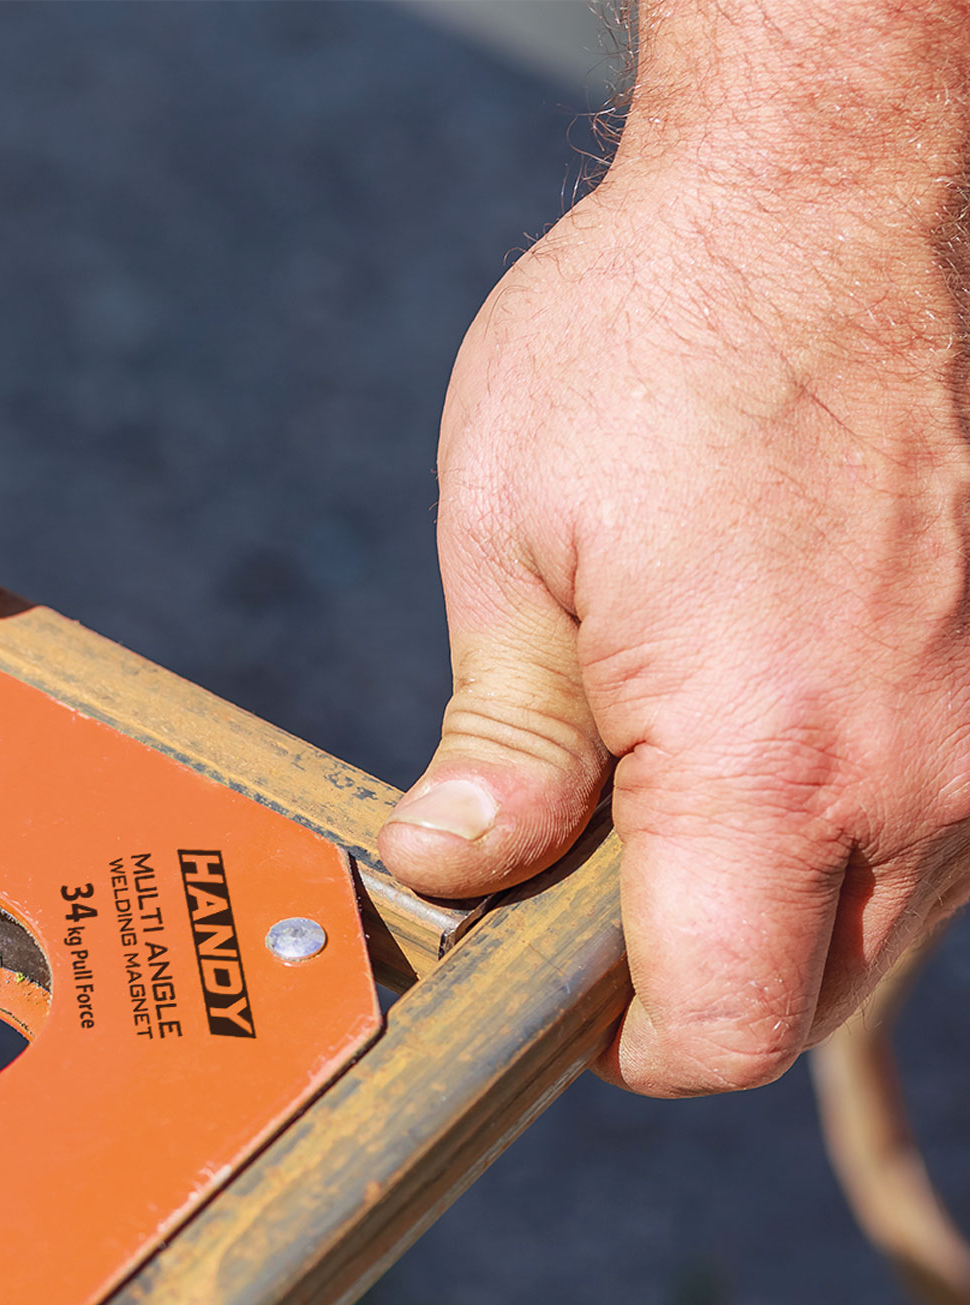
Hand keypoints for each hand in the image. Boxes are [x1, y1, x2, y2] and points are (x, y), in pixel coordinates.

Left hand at [378, 4, 969, 1094]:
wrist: (826, 190)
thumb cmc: (655, 343)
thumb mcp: (513, 544)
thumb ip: (500, 743)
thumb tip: (451, 871)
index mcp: (770, 758)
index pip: (720, 1027)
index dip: (625, 1045)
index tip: (558, 993)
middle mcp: (921, 773)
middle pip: (805, 999)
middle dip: (690, 982)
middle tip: (591, 888)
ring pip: (877, 924)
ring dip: (766, 905)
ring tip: (670, 790)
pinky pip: (931, 835)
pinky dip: (840, 832)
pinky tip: (763, 737)